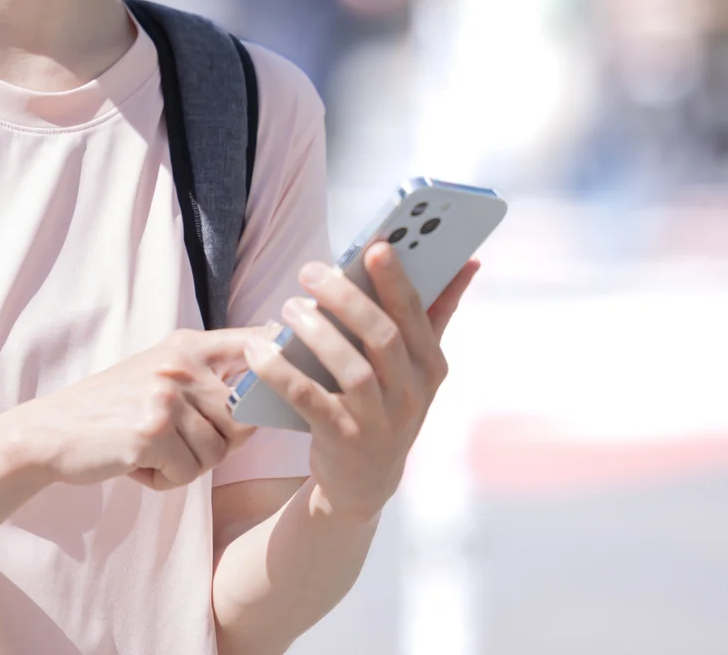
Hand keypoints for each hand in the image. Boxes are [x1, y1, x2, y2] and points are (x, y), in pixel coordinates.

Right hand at [10, 329, 261, 491]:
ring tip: (149, 451)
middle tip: (175, 442)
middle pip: (243, 418)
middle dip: (218, 443)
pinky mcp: (152, 431)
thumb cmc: (112, 410)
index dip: (284, 360)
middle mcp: (181, 364)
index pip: (257, 343)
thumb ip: (207, 379)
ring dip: (187, 465)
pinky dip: (164, 480)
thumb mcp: (160, 375)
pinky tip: (135, 464)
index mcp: (188, 346)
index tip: (296, 375)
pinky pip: (188, 473)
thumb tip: (270, 396)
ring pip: (217, 453)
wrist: (52, 432)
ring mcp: (166, 396)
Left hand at [245, 243, 478, 522]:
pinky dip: (281, 373)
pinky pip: (309, 400)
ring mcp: (379, 421)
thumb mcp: (418, 366)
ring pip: (352, 370)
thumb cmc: (388, 404)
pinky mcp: (343, 441)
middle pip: (383, 337)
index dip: (397, 279)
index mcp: (430, 366)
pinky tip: (259, 351)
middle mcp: (411, 394)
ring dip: (316, 333)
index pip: (417, 313)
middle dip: (348, 298)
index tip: (376, 245)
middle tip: (310, 271)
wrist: (364, 482)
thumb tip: (469, 260)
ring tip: (288, 308)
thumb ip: (438, 312)